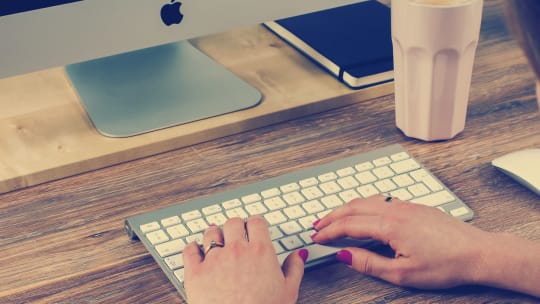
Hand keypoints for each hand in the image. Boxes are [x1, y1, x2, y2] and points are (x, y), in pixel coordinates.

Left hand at [183, 216, 307, 303]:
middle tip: (236, 232)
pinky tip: (195, 250)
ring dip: (214, 233)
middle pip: (233, 223)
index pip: (257, 222)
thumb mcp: (288, 292)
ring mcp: (214, 260)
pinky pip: (189, 250)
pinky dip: (192, 247)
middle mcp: (237, 250)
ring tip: (216, 238)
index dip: (255, 223)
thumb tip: (298, 255)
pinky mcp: (195, 272)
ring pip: (211, 233)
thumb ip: (294, 268)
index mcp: (261, 252)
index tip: (254, 227)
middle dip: (235, 226)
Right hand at [311, 195, 489, 288]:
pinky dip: (364, 205)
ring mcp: (406, 206)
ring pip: (367, 200)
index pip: (349, 225)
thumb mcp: (403, 273)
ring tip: (334, 218)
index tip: (316, 238)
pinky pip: (381, 200)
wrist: (478, 252)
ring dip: (347, 208)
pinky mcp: (415, 207)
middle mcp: (395, 210)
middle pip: (354, 207)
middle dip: (332, 216)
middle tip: (317, 226)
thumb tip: (344, 255)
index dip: (329, 231)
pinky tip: (364, 212)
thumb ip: (369, 263)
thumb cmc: (446, 264)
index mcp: (390, 225)